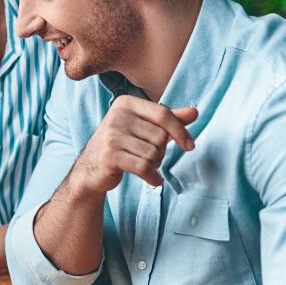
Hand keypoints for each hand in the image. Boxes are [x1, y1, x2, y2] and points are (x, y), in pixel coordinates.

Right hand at [69, 96, 197, 194]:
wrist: (90, 168)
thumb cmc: (121, 145)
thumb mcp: (144, 127)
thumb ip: (169, 119)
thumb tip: (195, 112)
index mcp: (126, 103)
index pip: (163, 114)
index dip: (180, 131)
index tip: (190, 146)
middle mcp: (117, 116)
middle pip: (159, 136)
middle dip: (161, 152)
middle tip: (151, 158)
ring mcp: (111, 136)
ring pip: (152, 153)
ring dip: (154, 165)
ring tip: (144, 166)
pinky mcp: (110, 155)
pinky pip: (143, 167)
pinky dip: (152, 177)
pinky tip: (153, 181)